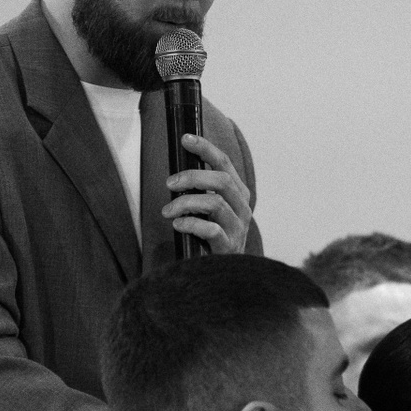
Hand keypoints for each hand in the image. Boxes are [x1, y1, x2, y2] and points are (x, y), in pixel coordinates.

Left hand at [163, 132, 252, 253]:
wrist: (225, 271)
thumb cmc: (211, 236)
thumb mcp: (209, 209)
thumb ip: (201, 190)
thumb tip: (176, 172)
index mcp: (238, 194)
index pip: (224, 163)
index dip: (205, 148)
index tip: (185, 138)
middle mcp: (242, 208)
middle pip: (221, 180)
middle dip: (191, 177)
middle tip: (170, 183)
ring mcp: (238, 227)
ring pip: (215, 203)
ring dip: (185, 203)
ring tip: (167, 211)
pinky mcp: (229, 246)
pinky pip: (210, 230)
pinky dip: (190, 224)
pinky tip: (177, 225)